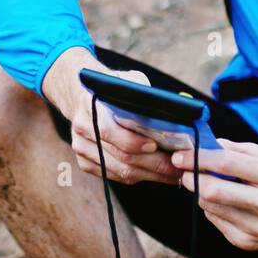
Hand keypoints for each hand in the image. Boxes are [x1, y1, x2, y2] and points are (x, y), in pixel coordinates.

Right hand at [65, 65, 181, 186]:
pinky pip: (115, 176)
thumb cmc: (113, 88)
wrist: (82, 97)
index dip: (134, 142)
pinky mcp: (84, 162)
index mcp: (90, 104)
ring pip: (120, 171)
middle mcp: (82, 128)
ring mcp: (81, 147)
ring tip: (173, 174)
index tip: (157, 145)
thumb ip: (141, 92)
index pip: (111, 131)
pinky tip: (155, 174)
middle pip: (121, 156)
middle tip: (177, 167)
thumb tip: (168, 108)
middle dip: (153, 164)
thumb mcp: (126, 80)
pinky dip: (137, 177)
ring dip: (150, 175)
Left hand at [170, 138, 257, 249]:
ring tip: (208, 184)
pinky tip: (224, 202)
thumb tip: (206, 144)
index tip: (180, 155)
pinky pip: (216, 222)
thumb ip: (237, 150)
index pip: (226, 163)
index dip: (198, 158)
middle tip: (185, 170)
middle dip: (192, 178)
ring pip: (210, 208)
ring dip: (202, 193)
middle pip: (213, 191)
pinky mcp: (249, 242)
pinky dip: (213, 209)